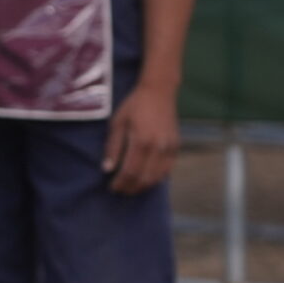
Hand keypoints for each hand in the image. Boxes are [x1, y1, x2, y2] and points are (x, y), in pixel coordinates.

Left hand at [103, 80, 181, 194]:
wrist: (159, 92)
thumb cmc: (134, 106)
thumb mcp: (118, 123)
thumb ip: (113, 147)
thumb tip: (107, 169)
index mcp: (141, 141)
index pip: (130, 171)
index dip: (121, 183)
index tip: (112, 187)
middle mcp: (158, 147)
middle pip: (144, 178)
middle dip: (131, 188)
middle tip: (120, 190)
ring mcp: (169, 148)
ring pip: (157, 177)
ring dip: (143, 186)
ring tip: (131, 188)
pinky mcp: (176, 147)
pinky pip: (167, 170)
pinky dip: (156, 178)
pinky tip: (146, 180)